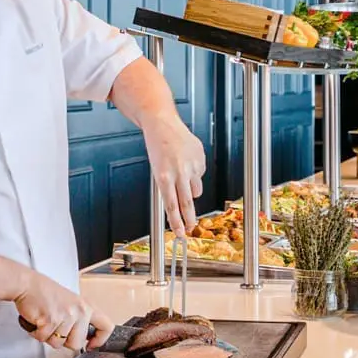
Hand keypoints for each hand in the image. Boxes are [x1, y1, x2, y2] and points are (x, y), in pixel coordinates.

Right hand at [14, 273, 112, 351]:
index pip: (106, 327)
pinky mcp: (51, 320)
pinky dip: (36, 333)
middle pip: (77, 344)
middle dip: (64, 341)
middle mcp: (79, 311)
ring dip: (48, 336)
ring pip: (58, 344)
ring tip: (45, 321)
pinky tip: (37, 321)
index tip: (92, 345)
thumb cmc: (45, 293)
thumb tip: (83, 339)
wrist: (28, 284)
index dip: (100, 340)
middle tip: (55, 328)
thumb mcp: (71, 302)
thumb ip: (80, 318)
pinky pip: (43, 339)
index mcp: (87, 306)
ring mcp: (66, 316)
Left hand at [142, 112, 206, 235]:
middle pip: (187, 203)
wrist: (163, 124)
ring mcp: (191, 165)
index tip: (180, 232)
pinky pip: (200, 174)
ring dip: (191, 191)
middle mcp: (178, 172)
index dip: (176, 222)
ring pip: (196, 190)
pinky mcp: (200, 159)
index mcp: (163, 176)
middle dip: (189, 219)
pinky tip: (187, 162)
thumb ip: (168, 187)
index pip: (171, 206)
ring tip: (183, 179)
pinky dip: (194, 173)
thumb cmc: (157, 147)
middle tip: (190, 227)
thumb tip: (178, 204)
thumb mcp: (157, 170)